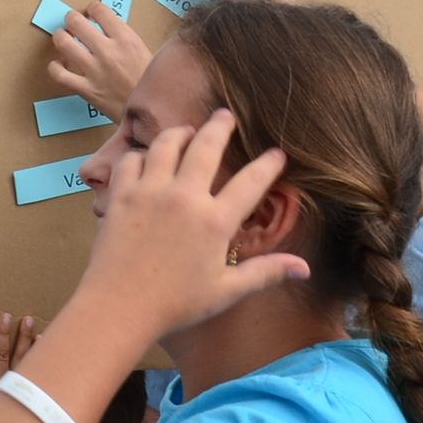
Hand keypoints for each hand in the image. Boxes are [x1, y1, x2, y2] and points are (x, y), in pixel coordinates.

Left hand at [47, 5, 150, 124]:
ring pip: (64, 43)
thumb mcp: (146, 51)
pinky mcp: (86, 90)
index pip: (99, 9)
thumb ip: (126, 39)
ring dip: (60, 37)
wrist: (155, 112)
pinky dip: (55, 67)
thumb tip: (110, 31)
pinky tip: (59, 65)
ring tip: (63, 38)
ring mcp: (94, 70)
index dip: (92, 8)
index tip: (92, 13)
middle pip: (76, 22)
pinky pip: (59, 74)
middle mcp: (107, 51)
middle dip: (72, 19)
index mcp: (126, 38)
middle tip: (73, 23)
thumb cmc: (154, 83)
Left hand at [78, 110, 307, 335]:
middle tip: (226, 114)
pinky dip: (141, 155)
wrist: (118, 308)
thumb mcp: (226, 291)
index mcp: (215, 221)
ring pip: (166, 144)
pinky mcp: (121, 195)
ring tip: (186, 131)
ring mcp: (150, 192)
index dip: (269, 164)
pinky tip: (147, 159)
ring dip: (179, 133)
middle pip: (206, 145)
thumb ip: (265, 273)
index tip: (277, 152)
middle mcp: (184, 197)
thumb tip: (304, 268)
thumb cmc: (175, 305)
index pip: (251, 182)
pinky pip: (132, 160)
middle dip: (220, 125)